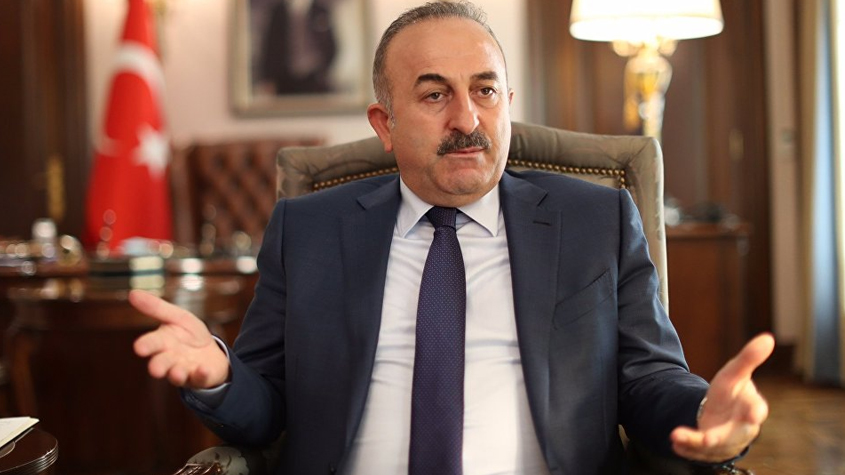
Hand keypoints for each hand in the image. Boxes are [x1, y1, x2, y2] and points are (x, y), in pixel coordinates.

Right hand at [131, 289, 230, 388]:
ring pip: (177, 375)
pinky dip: (201, 375)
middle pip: (161, 363)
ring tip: (177, 372)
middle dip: (158, 366)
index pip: (151, 343)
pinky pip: (200, 378)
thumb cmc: (189, 335)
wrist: (211, 354)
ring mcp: (184, 370)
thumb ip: (157, 308)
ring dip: (176, 374)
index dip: (146, 345)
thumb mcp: (178, 317)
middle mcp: (170, 359)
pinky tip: (203, 369)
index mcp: (162, 342)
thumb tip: (132, 293)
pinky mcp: (200, 378)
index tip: (139, 347)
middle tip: (155, 369)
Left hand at [670, 333, 774, 461]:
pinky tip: (675, 444)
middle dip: (718, 438)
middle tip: (706, 439)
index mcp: (751, 407)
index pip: (756, 409)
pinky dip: (686, 449)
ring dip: (694, 443)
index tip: (753, 414)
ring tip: (676, 436)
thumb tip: (767, 337)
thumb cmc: (733, 394)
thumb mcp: (735, 373)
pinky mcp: (710, 452)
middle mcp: (740, 429)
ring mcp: (725, 443)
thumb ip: (749, 358)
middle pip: (732, 435)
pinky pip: (698, 454)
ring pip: (711, 447)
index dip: (754, 412)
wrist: (723, 416)